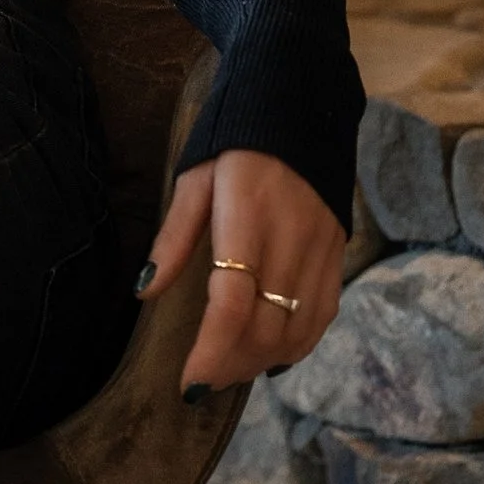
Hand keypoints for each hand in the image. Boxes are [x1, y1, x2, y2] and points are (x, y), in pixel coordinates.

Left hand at [141, 150, 345, 394]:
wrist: (301, 99)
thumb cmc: (234, 138)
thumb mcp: (194, 177)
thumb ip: (173, 237)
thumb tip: (145, 291)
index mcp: (247, 216)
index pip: (232, 303)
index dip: (211, 352)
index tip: (189, 384)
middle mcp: (290, 238)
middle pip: (267, 327)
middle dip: (232, 366)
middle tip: (203, 380)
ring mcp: (321, 248)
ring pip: (299, 329)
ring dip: (262, 361)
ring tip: (230, 369)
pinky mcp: (339, 251)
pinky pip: (323, 315)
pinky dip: (298, 345)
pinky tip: (271, 354)